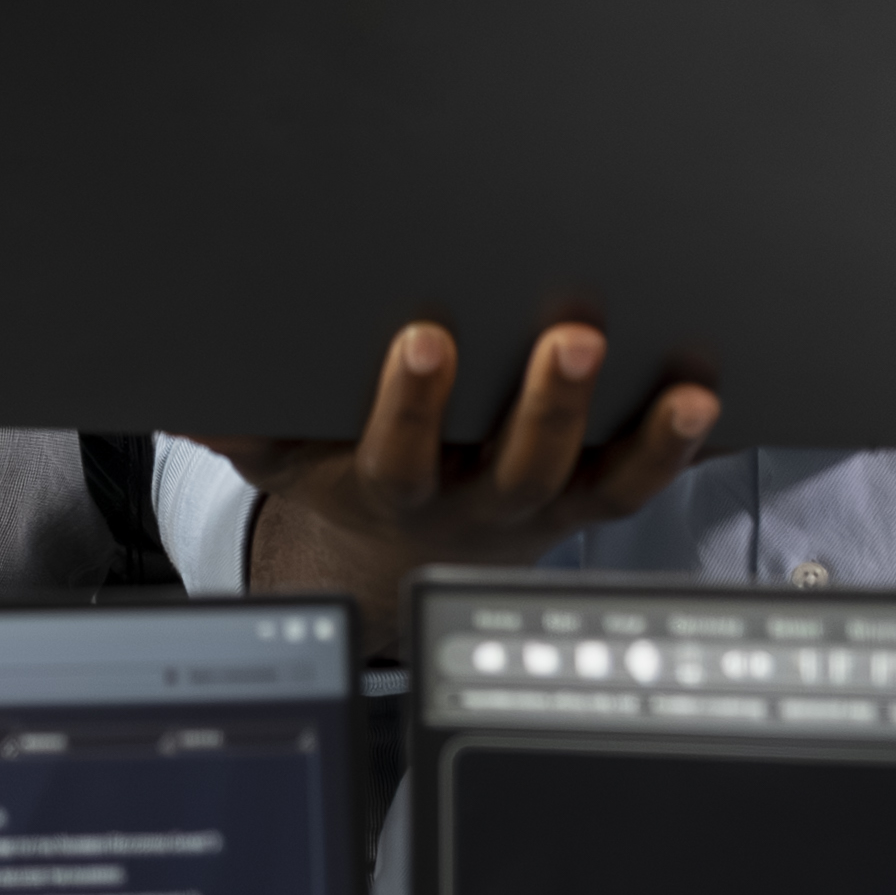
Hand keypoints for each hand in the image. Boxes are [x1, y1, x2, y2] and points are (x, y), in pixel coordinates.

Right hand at [194, 322, 719, 637]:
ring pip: (599, 480)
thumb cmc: (349, 474)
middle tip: (570, 340)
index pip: (401, 456)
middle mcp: (480, 501)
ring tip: (678, 387)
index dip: (413, 408)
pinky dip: (683, 448)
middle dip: (546, 406)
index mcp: (396, 486)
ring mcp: (546, 503)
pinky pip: (646, 481)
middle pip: (519, 464)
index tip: (423, 342)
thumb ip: (240, 429)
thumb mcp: (286, 456)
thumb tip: (184, 400)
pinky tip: (710, 401)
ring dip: (639, 435)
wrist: (405, 554)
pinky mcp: (593, 496)